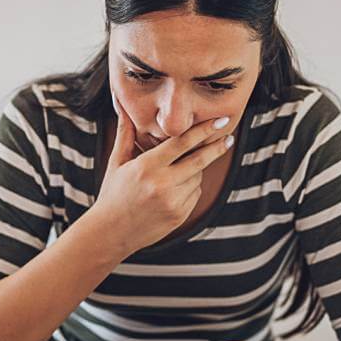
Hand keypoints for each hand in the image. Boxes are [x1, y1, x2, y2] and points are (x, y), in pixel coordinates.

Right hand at [93, 93, 234, 253]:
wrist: (111, 232)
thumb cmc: (113, 194)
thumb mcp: (116, 163)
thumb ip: (125, 134)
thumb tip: (123, 108)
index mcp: (146, 167)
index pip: (182, 142)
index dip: (204, 130)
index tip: (221, 121)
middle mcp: (162, 184)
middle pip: (199, 160)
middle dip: (216, 147)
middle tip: (228, 137)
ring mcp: (173, 202)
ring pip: (197, 177)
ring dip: (195, 169)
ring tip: (176, 171)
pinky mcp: (179, 215)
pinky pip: (195, 193)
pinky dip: (191, 186)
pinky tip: (174, 189)